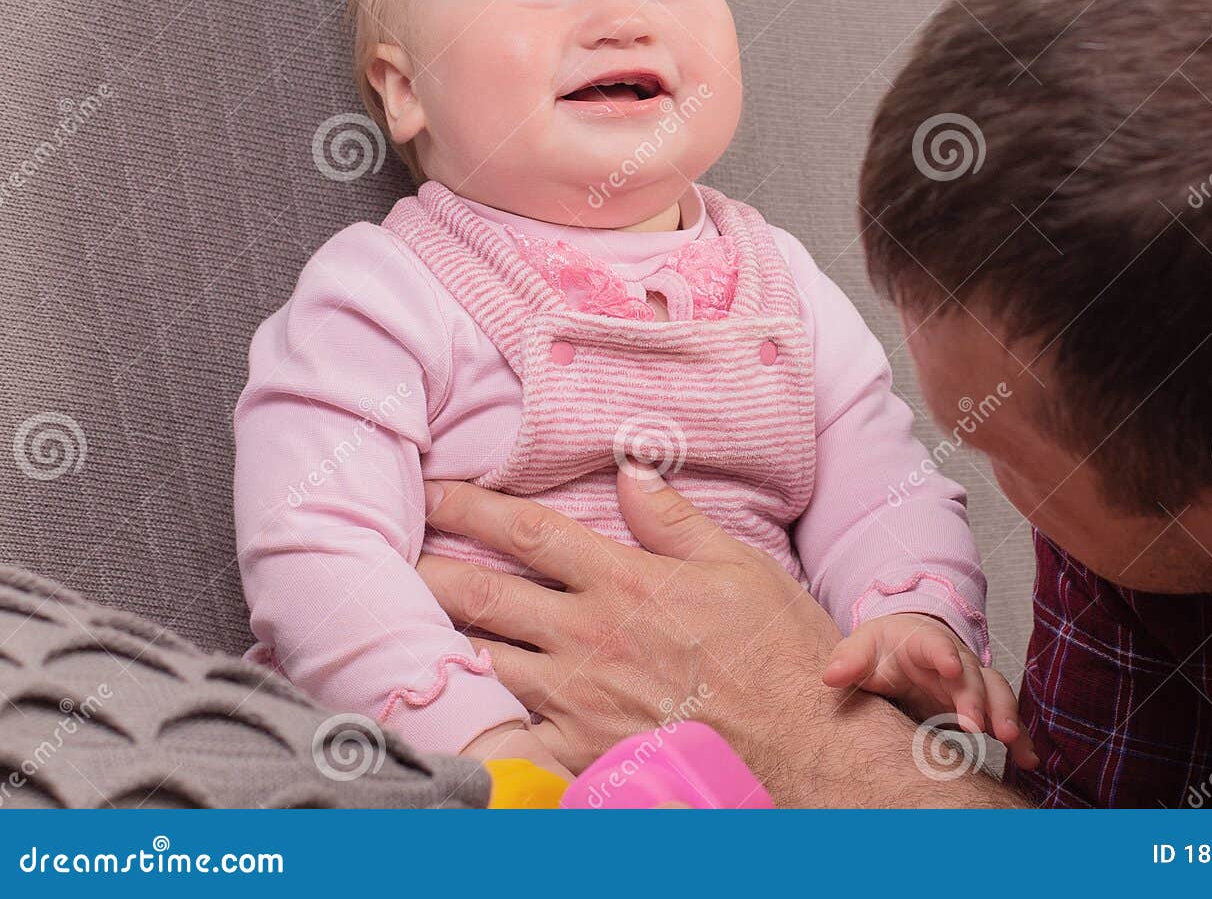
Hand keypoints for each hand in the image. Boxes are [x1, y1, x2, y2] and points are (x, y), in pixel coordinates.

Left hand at [415, 469, 843, 796]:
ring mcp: (576, 701)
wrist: (804, 751)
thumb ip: (674, 520)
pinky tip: (449, 706)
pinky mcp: (579, 756)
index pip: (528, 532)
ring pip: (480, 660)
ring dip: (437, 637)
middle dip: (429, 568)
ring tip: (403, 621)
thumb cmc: (780, 659)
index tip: (437, 492)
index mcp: (624, 582)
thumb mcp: (741, 567)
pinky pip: (506, 737)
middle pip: (483, 593)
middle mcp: (587, 637)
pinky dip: (473, 719)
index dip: (472, 507)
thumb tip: (630, 468)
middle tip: (394, 552)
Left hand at [824, 613, 1037, 769]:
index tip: (951, 666)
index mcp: (923, 642)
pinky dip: (1021, 739)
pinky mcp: (981, 708)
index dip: (944, 654)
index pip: (935, 644)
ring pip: (996, 694)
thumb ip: (849, 659)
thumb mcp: (862, 647)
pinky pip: (1005, 720)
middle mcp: (955, 660)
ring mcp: (972, 683)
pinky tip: (1029, 761)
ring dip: (1005, 714)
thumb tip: (830, 675)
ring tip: (1010, 739)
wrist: (903, 649)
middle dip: (977, 698)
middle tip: (979, 724)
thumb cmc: (881, 649)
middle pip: (972, 674)